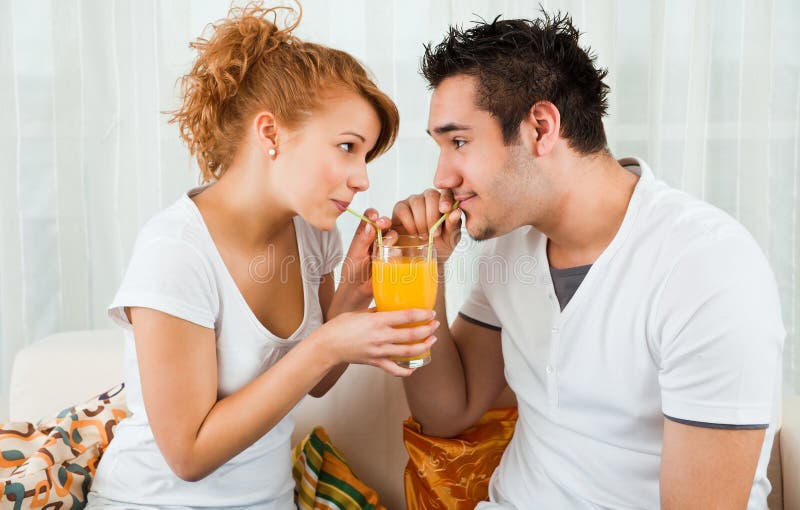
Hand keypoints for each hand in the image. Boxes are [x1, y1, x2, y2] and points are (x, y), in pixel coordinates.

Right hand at [313, 308, 439, 376]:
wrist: (328, 346)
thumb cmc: (340, 327)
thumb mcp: (360, 313)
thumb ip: (377, 312)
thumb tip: (392, 308)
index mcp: (377, 321)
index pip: (406, 316)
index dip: (422, 314)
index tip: (431, 312)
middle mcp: (380, 336)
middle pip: (411, 334)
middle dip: (427, 329)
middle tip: (435, 325)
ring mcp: (379, 351)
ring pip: (408, 351)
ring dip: (423, 346)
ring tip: (432, 340)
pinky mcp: (376, 362)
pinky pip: (395, 369)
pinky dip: (407, 370)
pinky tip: (415, 367)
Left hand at [331, 208, 390, 314]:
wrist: (358, 292)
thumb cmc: (352, 273)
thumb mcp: (354, 255)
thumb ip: (361, 239)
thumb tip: (369, 224)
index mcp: (364, 234)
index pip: (370, 217)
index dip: (373, 214)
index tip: (375, 216)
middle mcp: (376, 238)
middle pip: (385, 224)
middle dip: (385, 222)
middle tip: (382, 225)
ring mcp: (386, 248)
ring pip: (394, 235)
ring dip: (391, 238)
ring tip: (383, 248)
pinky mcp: (395, 258)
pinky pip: (401, 250)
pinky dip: (399, 250)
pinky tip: (394, 256)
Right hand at [392, 189, 461, 261]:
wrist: (423, 258)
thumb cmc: (439, 245)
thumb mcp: (450, 238)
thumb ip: (453, 225)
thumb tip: (456, 212)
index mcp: (444, 202)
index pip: (446, 192)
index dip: (445, 199)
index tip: (445, 210)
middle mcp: (428, 198)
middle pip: (430, 195)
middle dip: (432, 216)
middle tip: (434, 234)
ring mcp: (413, 202)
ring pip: (416, 201)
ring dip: (421, 222)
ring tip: (424, 236)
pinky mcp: (400, 209)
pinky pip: (403, 210)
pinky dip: (409, 223)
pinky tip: (414, 233)